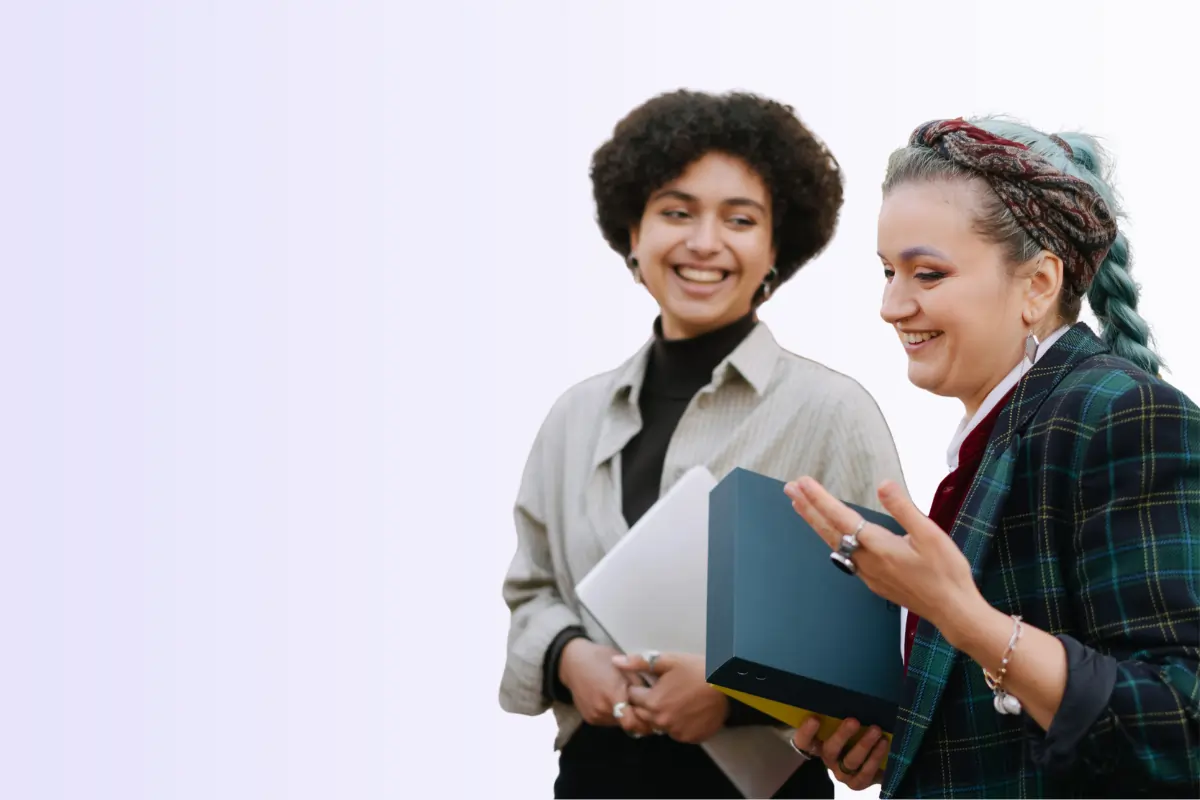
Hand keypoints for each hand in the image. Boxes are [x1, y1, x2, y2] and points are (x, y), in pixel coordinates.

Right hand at [558, 639, 650, 734]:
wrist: (573, 662)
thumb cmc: (602, 660)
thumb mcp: (625, 667)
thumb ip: (639, 686)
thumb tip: (655, 701)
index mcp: (613, 694)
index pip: (631, 723)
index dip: (644, 724)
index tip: (653, 718)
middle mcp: (602, 709)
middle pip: (627, 725)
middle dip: (638, 720)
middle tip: (645, 709)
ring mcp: (594, 715)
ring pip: (618, 724)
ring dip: (625, 717)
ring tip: (627, 702)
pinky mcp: (589, 718)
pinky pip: (608, 721)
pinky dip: (614, 715)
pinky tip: (614, 701)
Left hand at [613, 652, 728, 743]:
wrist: (726, 685)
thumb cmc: (696, 670)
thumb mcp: (667, 661)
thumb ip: (638, 663)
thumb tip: (615, 662)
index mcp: (652, 703)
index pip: (632, 698)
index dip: (639, 689)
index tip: (650, 683)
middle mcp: (661, 722)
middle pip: (643, 714)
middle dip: (647, 703)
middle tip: (663, 691)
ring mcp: (676, 732)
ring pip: (659, 725)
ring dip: (661, 715)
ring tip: (676, 700)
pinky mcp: (690, 738)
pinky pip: (676, 733)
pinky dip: (677, 724)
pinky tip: (686, 711)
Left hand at [784, 476, 981, 633]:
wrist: (953, 610)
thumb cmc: (946, 572)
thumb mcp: (930, 534)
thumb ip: (903, 508)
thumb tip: (883, 485)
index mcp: (879, 546)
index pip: (841, 517)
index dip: (819, 498)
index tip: (802, 483)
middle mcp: (867, 560)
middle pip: (829, 530)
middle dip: (808, 508)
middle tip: (789, 489)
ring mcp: (868, 573)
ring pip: (834, 544)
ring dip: (816, 523)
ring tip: (802, 506)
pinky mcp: (874, 582)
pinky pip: (845, 556)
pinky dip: (831, 539)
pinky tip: (831, 535)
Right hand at [792, 716, 886, 790]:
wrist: (870, 761)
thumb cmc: (852, 735)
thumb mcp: (842, 725)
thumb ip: (839, 715)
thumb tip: (847, 693)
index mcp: (818, 744)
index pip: (804, 741)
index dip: (806, 732)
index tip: (814, 718)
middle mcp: (828, 759)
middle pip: (830, 750)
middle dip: (842, 735)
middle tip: (854, 721)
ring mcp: (842, 773)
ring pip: (851, 761)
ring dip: (864, 745)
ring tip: (876, 730)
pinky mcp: (857, 783)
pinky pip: (866, 772)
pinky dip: (875, 757)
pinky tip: (883, 743)